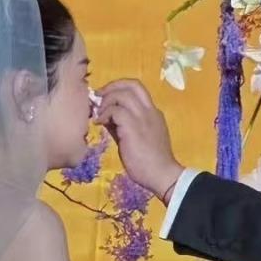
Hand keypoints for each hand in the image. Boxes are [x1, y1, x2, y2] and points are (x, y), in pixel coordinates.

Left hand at [96, 79, 184, 202]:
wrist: (163, 175)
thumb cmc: (151, 162)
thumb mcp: (138, 138)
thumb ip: (124, 125)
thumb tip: (106, 117)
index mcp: (153, 113)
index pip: (137, 89)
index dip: (120, 87)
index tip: (107, 95)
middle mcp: (150, 111)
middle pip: (132, 84)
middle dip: (112, 86)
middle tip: (98, 97)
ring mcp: (143, 118)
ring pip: (123, 94)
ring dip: (107, 101)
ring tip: (99, 114)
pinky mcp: (134, 128)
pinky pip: (116, 111)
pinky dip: (105, 114)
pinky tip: (99, 123)